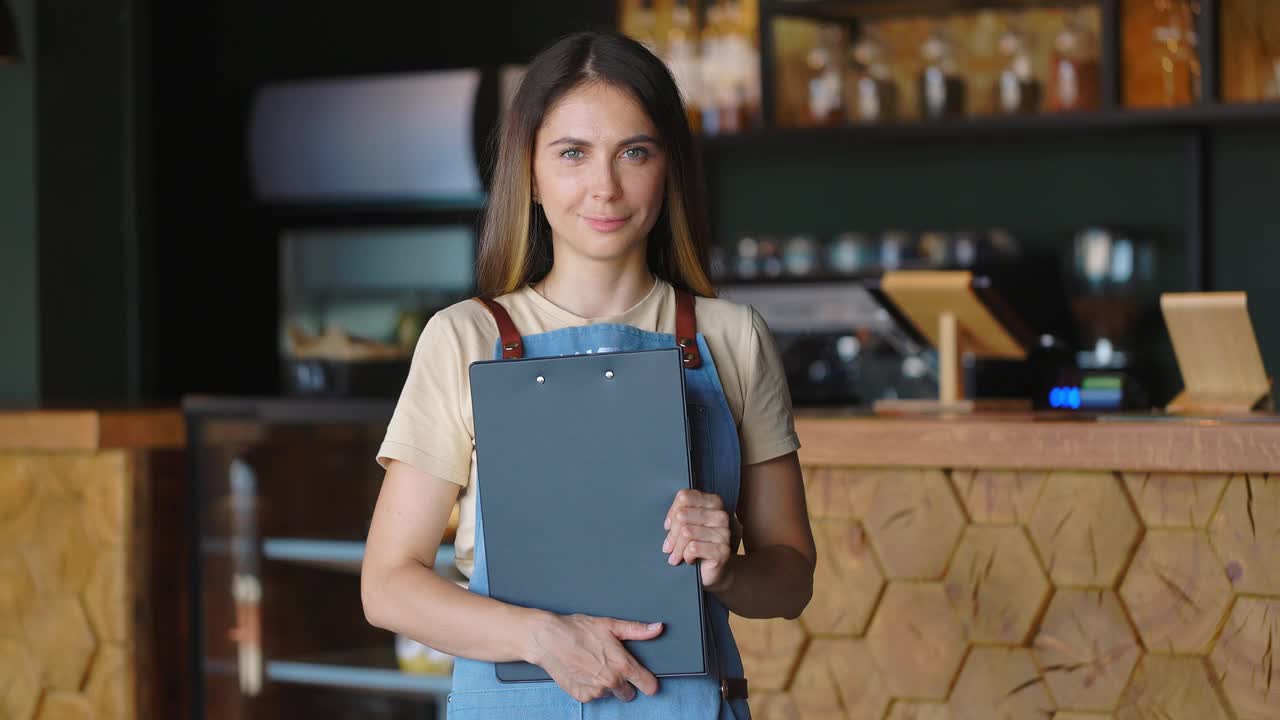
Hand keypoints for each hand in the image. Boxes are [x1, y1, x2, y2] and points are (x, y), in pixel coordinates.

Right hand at [525, 613, 661, 702]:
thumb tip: (657, 628)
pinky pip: (593, 696)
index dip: (648, 682)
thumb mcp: (610, 625)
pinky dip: (590, 687)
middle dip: (624, 683)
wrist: (548, 639)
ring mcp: (596, 691)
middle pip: (629, 693)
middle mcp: (612, 681)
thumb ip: (637, 630)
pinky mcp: (582, 696)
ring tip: (593, 665)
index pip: (649, 686)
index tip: (644, 678)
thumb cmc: (577, 630)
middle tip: (611, 666)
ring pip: (610, 694)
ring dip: (606, 684)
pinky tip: (583, 672)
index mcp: (623, 665)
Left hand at [662, 489, 734, 590]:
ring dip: (676, 548)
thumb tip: (668, 524)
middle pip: (682, 515)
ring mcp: (724, 533)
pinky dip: (686, 556)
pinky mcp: (723, 551)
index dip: (671, 513)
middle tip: (668, 547)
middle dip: (671, 534)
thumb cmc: (698, 545)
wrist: (713, 572)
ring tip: (676, 556)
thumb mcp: (688, 525)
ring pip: (686, 532)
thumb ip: (680, 515)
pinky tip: (689, 560)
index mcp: (713, 502)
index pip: (684, 497)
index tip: (668, 526)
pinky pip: (693, 548)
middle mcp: (721, 515)